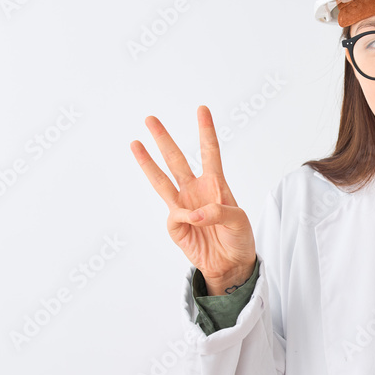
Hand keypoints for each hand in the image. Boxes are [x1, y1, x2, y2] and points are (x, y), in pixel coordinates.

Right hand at [130, 105, 255, 295]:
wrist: (230, 264)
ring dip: (148, 162)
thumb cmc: (238, 238)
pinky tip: (194, 224)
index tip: (202, 109)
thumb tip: (193, 214)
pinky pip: (176, 216)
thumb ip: (218, 212)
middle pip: (177, 159)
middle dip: (164, 139)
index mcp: (215, 184)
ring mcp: (183, 206)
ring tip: (135, 143)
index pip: (210, 152)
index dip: (206, 131)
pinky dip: (185, 218)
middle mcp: (196, 190)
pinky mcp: (175, 225)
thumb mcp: (239, 221)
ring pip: (161, 180)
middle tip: (150, 119)